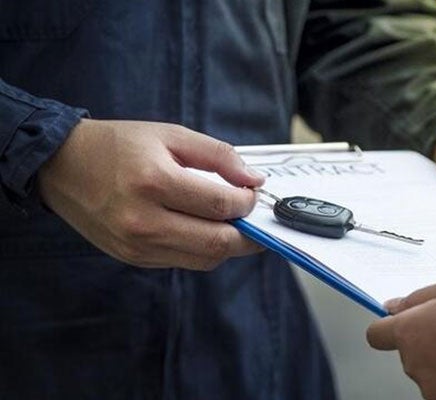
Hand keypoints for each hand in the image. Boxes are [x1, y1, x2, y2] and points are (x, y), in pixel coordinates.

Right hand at [38, 119, 264, 269]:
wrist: (61, 166)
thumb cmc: (118, 146)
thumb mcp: (170, 135)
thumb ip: (218, 156)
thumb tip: (255, 180)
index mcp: (154, 182)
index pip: (220, 205)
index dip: (247, 202)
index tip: (253, 193)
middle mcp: (144, 220)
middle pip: (217, 242)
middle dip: (248, 234)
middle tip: (255, 219)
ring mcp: (137, 245)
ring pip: (205, 259)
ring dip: (228, 245)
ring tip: (232, 224)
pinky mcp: (133, 258)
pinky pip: (184, 262)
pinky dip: (202, 249)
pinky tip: (202, 229)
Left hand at [367, 279, 435, 399]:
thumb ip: (417, 299)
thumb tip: (393, 306)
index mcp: (409, 330)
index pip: (376, 335)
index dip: (389, 330)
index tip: (404, 327)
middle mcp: (413, 362)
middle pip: (411, 354)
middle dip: (430, 345)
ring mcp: (431, 387)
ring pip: (432, 374)